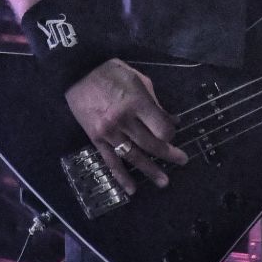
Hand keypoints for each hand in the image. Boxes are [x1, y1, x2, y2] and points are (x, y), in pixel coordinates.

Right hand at [64, 58, 187, 194]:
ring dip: (150, 170)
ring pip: (133, 156)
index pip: (161, 128)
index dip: (170, 133)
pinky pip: (110, 161)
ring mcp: (109, 132)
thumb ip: (155, 102)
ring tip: (164, 182)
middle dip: (168, 154)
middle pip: (150, 144)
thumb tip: (172, 121)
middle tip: (182, 161)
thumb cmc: (113, 72)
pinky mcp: (96, 139)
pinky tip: (132, 189)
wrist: (79, 73)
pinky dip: (122, 177)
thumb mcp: (139, 80)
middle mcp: (124, 120)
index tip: (173, 133)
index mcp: (137, 102)